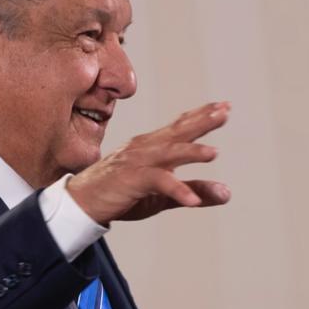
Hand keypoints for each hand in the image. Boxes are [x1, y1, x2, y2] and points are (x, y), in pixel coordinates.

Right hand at [67, 102, 231, 225]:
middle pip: (177, 132)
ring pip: (168, 154)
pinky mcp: (130, 180)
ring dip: (190, 152)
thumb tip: (227, 193)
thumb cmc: (120, 193)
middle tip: (224, 111)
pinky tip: (193, 200)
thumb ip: (194, 190)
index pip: (179, 126)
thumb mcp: (163, 194)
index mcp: (151, 146)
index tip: (223, 107)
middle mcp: (145, 148)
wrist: (81, 202)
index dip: (201, 115)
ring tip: (213, 153)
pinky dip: (176, 190)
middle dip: (201, 121)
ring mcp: (137, 162)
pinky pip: (157, 183)